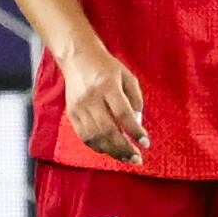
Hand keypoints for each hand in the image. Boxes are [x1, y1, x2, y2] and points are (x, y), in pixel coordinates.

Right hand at [61, 44, 148, 162]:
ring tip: (126, 159)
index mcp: (107, 86)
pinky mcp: (71, 113)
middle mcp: (91, 98)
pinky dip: (98, 146)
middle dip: (124, 147)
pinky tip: (110, 151)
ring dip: (112, 151)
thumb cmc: (107, 67)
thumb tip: (138, 124)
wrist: (78, 57)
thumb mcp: (128, 77)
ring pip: (95, 136)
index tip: (146, 143)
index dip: (135, 131)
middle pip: (108, 129)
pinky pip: (84, 136)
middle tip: (137, 159)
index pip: (122, 114)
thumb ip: (136, 100)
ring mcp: (79, 107)